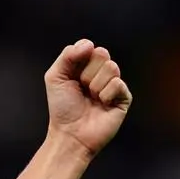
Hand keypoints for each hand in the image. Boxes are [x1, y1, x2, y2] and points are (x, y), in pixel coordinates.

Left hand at [44, 40, 131, 157]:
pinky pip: (117, 84)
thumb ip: (67, 56)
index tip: (71, 76)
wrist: (70, 134)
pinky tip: (101, 104)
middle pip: (102, 53)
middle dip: (86, 73)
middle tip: (81, 89)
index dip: (78, 59)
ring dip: (95, 85)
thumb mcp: (55, 78)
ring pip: (111, 67)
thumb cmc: (62, 108)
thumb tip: (88, 44)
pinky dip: (105, 95)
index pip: (89, 46)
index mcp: (85, 66)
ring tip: (90, 98)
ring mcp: (113, 84)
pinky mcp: (124, 97)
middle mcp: (100, 72)